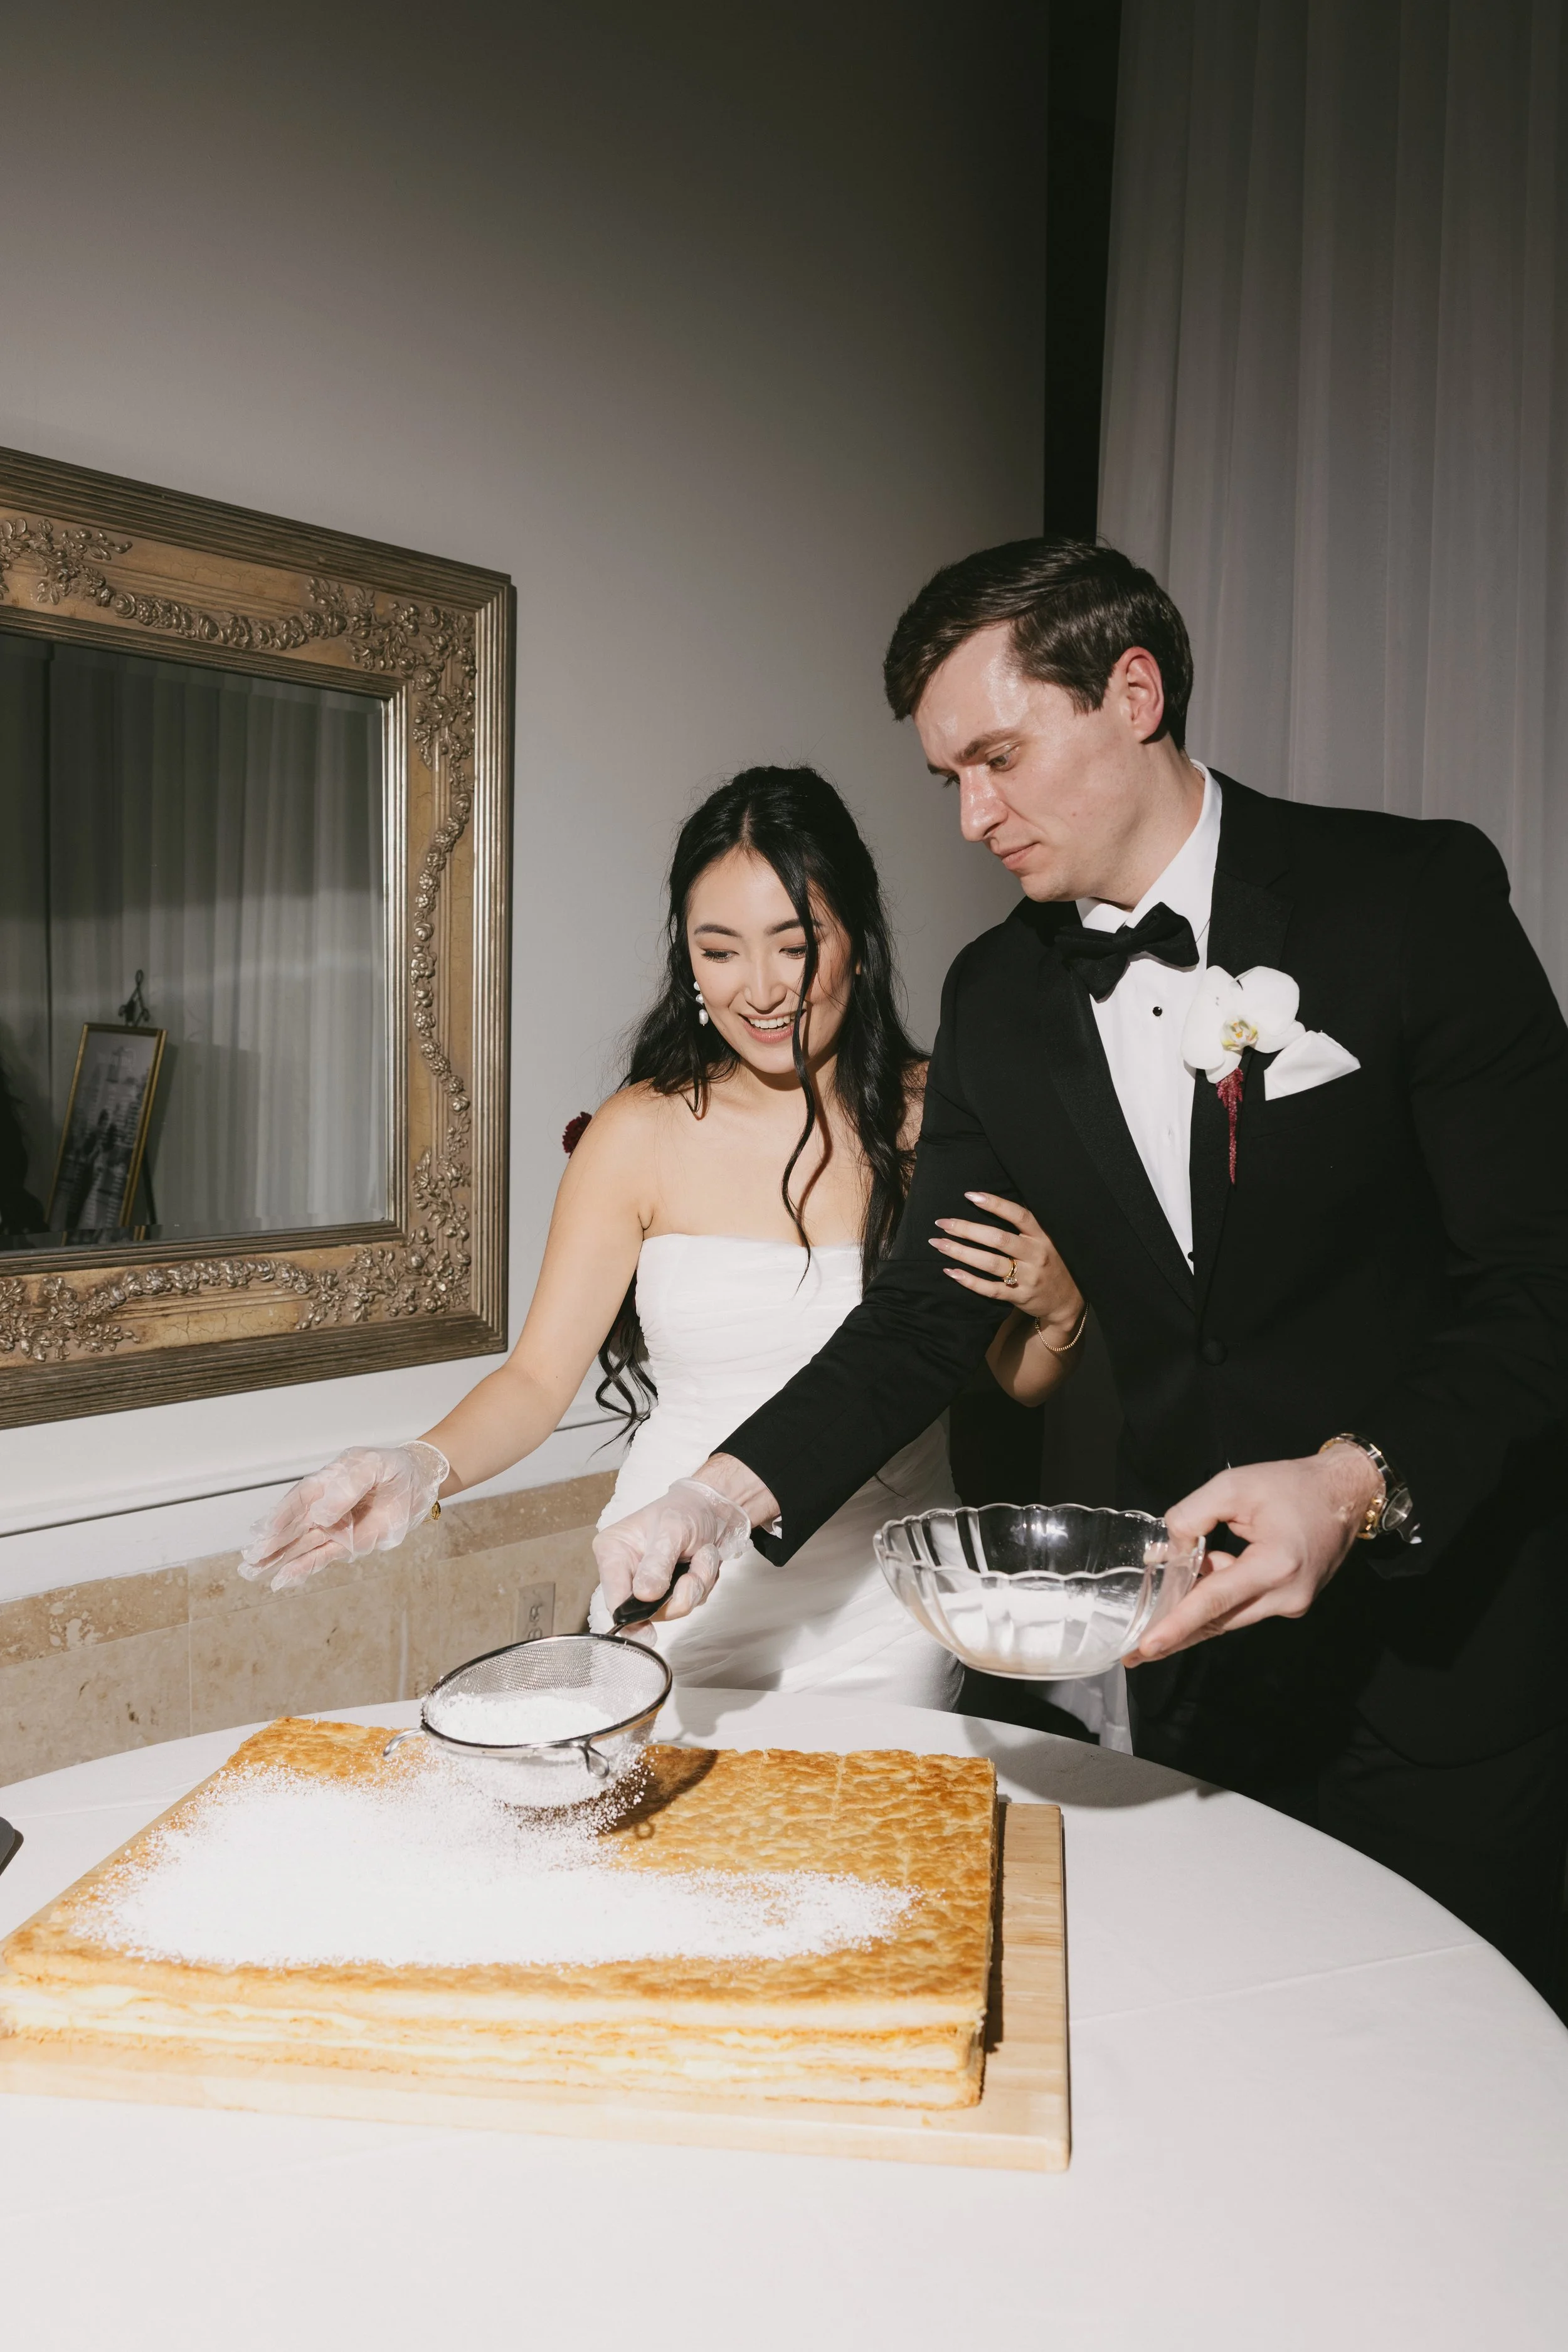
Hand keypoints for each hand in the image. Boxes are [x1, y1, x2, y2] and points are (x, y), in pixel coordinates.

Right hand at [238, 1440, 449, 1590]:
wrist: (417, 1482)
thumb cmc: (391, 1468)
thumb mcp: (372, 1466)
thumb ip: (348, 1487)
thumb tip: (321, 1514)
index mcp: (324, 1482)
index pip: (297, 1501)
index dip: (280, 1516)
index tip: (265, 1531)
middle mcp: (323, 1507)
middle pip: (292, 1526)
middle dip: (270, 1542)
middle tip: (248, 1558)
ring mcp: (334, 1527)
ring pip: (301, 1545)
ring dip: (279, 1559)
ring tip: (253, 1572)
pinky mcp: (348, 1544)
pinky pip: (322, 1557)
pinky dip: (303, 1568)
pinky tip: (284, 1578)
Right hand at [592, 1477, 752, 1625]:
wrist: (712, 1508)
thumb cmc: (685, 1510)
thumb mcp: (672, 1530)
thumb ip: (657, 1563)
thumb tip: (643, 1595)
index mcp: (613, 1552)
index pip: (614, 1597)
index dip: (630, 1618)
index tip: (647, 1631)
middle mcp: (627, 1573)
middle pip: (646, 1610)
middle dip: (679, 1592)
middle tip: (694, 1571)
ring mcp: (649, 1585)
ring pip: (674, 1607)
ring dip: (697, 1584)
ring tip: (701, 1556)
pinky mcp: (670, 1591)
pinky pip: (690, 1601)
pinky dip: (703, 1582)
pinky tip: (701, 1560)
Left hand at [930, 1191, 1083, 1339]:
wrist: (1068, 1300)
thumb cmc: (1052, 1262)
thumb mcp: (1048, 1239)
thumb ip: (1028, 1226)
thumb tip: (992, 1202)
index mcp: (1043, 1236)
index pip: (1018, 1215)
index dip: (994, 1204)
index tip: (969, 1195)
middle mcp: (1036, 1255)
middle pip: (998, 1239)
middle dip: (967, 1229)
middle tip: (942, 1223)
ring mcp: (1028, 1277)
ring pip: (990, 1263)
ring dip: (961, 1252)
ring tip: (939, 1244)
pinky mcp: (1019, 1297)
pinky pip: (990, 1289)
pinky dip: (969, 1281)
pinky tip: (951, 1271)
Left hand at [1124, 1445, 1383, 1663]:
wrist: (1346, 1494)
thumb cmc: (1292, 1485)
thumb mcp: (1233, 1486)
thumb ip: (1192, 1516)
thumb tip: (1168, 1552)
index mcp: (1276, 1564)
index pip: (1215, 1601)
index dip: (1177, 1624)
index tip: (1147, 1647)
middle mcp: (1287, 1595)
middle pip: (1219, 1621)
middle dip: (1175, 1634)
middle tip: (1134, 1653)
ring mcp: (1292, 1604)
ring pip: (1229, 1617)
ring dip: (1195, 1612)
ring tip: (1161, 1608)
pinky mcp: (1292, 1603)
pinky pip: (1243, 1608)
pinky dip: (1218, 1599)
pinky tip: (1202, 1576)